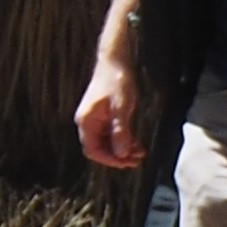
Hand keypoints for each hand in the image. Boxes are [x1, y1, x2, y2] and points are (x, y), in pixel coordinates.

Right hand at [74, 50, 142, 172]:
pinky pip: (112, 134)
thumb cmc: (116, 82)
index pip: (93, 150)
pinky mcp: (105, 117)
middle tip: (136, 161)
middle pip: (100, 148)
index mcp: (86, 121)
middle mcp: (88, 123)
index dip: (109, 160)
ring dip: (122, 150)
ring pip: (107, 143)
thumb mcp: (121, 109)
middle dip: (118, 157)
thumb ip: (120, 131)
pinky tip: (137, 145)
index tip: (126, 163)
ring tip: (140, 154)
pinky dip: (124, 141)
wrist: (115, 63)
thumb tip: (121, 153)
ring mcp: (96, 120)